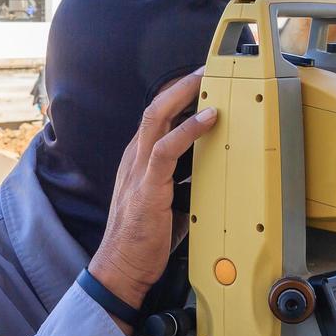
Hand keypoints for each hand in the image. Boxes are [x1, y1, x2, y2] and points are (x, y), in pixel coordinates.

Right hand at [88, 70, 217, 329]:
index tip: (200, 82)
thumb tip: (213, 174)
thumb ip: (185, 183)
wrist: (122, 267)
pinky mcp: (147, 187)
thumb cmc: (145, 239)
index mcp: (138, 162)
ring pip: (156, 118)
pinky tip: (207, 118)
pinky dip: (188, 130)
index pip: (156, 117)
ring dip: (183, 94)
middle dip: (180, 84)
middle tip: (206, 68)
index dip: (176, 96)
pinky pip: (166, 148)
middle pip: (154, 107)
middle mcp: (134, 159)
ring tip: (206, 79)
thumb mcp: (169, 202)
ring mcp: (138, 171)